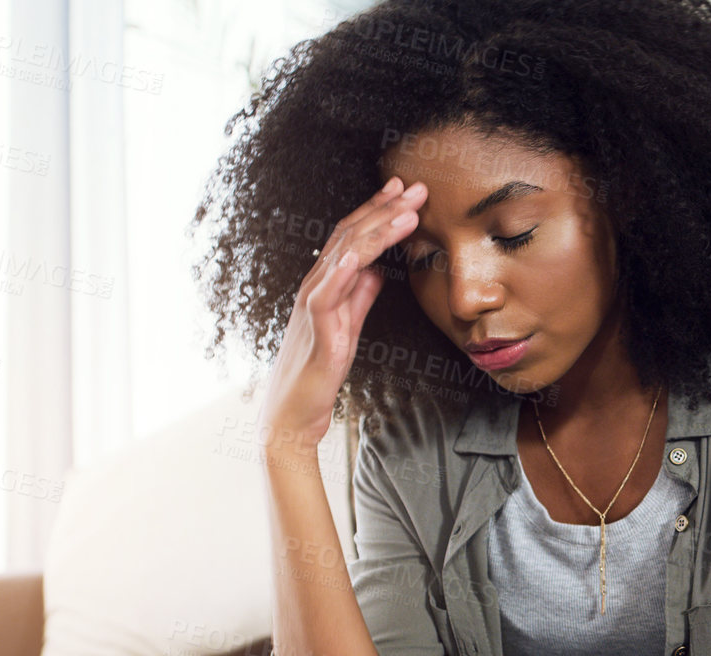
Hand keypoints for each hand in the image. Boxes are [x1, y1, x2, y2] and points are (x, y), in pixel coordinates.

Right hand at [257, 175, 425, 451]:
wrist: (294, 413)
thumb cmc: (318, 370)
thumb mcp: (348, 325)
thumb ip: (360, 296)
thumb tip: (378, 270)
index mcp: (325, 283)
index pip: (353, 237)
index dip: (379, 211)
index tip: (405, 191)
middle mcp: (315, 286)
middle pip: (350, 236)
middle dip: (384, 209)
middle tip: (416, 187)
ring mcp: (313, 305)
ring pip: (343, 257)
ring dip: (375, 231)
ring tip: (406, 212)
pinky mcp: (315, 330)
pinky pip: (325, 296)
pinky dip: (340, 272)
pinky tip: (357, 255)